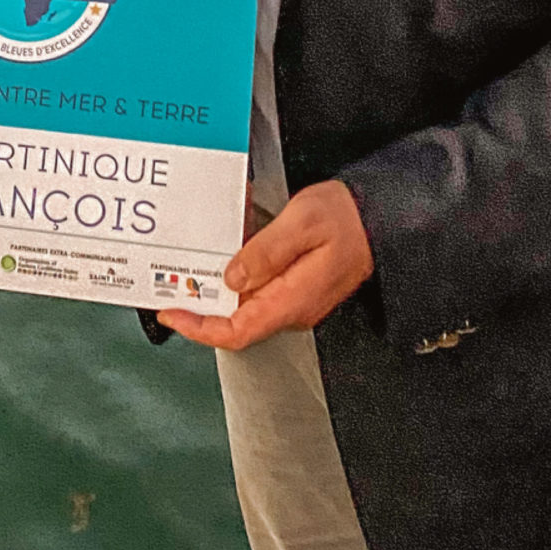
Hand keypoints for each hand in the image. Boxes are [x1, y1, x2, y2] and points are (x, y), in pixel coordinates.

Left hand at [158, 180, 373, 351]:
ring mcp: (293, 298)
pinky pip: (257, 284)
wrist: (380, 217)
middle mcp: (291, 307)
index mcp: (292, 300)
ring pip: (243, 301)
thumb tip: (232, 278)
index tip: (171, 313)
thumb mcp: (302, 223)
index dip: (199, 328)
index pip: (237, 331)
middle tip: (170, 279)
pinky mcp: (294, 285)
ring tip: (194, 255)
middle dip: (200, 302)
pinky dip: (237, 266)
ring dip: (216, 280)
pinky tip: (228, 241)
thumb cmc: (349, 219)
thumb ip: (265, 252)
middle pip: (234, 319)